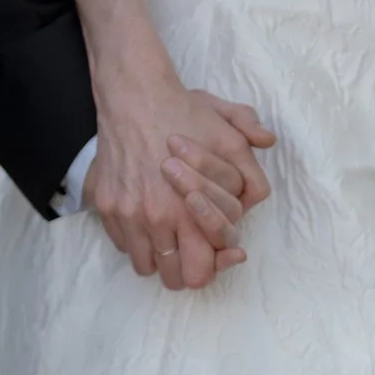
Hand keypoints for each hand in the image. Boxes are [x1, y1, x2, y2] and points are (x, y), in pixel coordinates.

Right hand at [87, 78, 274, 291]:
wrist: (134, 96)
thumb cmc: (182, 112)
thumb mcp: (228, 126)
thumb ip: (250, 147)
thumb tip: (268, 145)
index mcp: (191, 208)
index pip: (203, 268)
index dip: (217, 264)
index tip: (224, 252)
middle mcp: (157, 218)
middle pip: (175, 279)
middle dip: (188, 270)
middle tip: (194, 253)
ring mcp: (127, 214)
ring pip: (145, 266)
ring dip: (160, 257)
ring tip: (169, 237)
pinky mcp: (106, 206)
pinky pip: (122, 244)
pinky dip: (136, 239)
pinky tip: (147, 219)